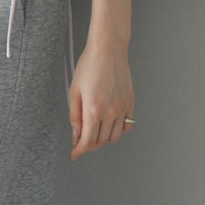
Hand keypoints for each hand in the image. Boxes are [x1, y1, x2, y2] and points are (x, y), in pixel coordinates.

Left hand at [69, 41, 134, 159]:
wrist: (108, 49)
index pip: (87, 141)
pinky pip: (127, 125)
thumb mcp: (74, 90)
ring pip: (115, 137)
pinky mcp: (130, 102)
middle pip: (101, 141)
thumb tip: (76, 135)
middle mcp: (110, 112)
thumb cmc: (89, 65)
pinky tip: (110, 123)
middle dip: (89, 145)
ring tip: (94, 131)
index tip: (74, 154)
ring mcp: (122, 108)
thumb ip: (74, 115)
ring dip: (103, 139)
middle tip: (81, 140)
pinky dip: (118, 129)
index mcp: (93, 109)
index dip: (79, 151)